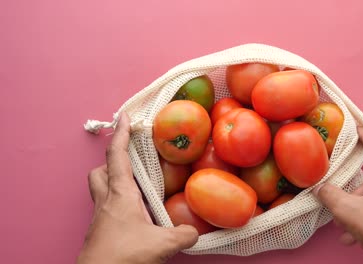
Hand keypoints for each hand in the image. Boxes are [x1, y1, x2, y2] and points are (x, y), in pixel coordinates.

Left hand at [78, 113, 197, 263]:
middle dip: (112, 162)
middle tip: (130, 163)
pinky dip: (118, 206)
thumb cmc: (123, 256)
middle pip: (100, 171)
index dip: (121, 133)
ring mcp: (100, 217)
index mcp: (120, 194)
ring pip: (99, 189)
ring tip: (135, 189)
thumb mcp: (161, 244)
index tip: (124, 116)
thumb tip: (194, 232)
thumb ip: (183, 234)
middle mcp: (106, 201)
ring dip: (112, 182)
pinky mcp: (99, 231)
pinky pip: (105, 209)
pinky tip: (134, 218)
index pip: (117, 155)